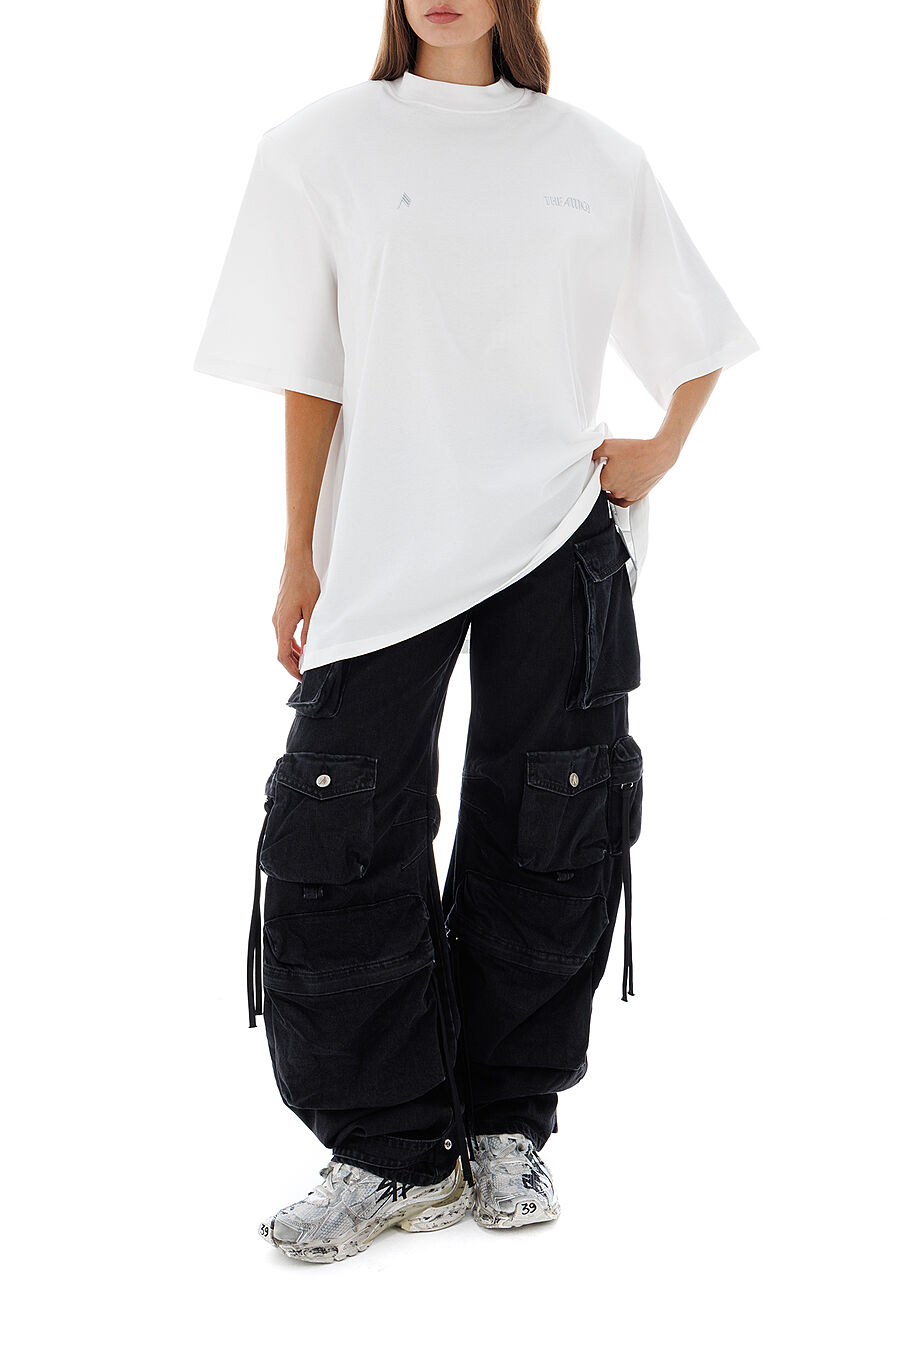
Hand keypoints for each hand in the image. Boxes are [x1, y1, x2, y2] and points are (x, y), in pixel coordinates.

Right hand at [273, 559, 320, 678]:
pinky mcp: (280, 612)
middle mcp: (276, 622)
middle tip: (305, 673)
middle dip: (292, 664)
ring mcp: (276, 617)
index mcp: (283, 623)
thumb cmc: (305, 583)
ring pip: (282, 643)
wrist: (295, 563)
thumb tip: (308, 650)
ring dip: (292, 654)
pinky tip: (301, 646)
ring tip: (305, 662)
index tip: (301, 677)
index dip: (291, 669)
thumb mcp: (312, 609)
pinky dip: (291, 643)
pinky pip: (283, 633)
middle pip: (281, 651)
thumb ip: (309, 631)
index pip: (282, 655)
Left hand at [592, 436, 678, 506]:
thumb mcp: (609, 444)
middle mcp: (615, 491)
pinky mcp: (636, 497)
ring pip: (613, 494)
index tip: (604, 463)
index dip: (599, 469)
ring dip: (614, 486)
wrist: (659, 454)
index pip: (594, 478)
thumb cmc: (637, 450)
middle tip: (614, 466)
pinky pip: (623, 502)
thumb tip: (589, 456)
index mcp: (605, 480)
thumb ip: (594, 451)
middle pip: (604, 486)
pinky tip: (621, 489)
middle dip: (607, 476)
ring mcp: (626, 496)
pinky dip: (620, 497)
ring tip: (620, 474)